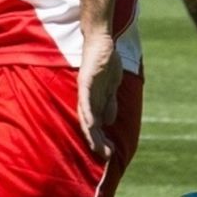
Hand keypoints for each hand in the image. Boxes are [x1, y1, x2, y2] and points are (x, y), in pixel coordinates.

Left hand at [77, 32, 122, 158]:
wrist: (100, 40)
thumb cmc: (105, 61)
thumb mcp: (111, 86)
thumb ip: (109, 103)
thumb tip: (109, 121)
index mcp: (92, 99)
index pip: (95, 123)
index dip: (101, 138)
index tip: (109, 152)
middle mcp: (86, 97)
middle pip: (89, 124)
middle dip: (97, 141)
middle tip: (106, 157)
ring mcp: (85, 89)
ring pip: (86, 116)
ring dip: (92, 133)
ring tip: (99, 148)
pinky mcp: (86, 80)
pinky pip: (86, 100)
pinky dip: (89, 113)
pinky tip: (93, 126)